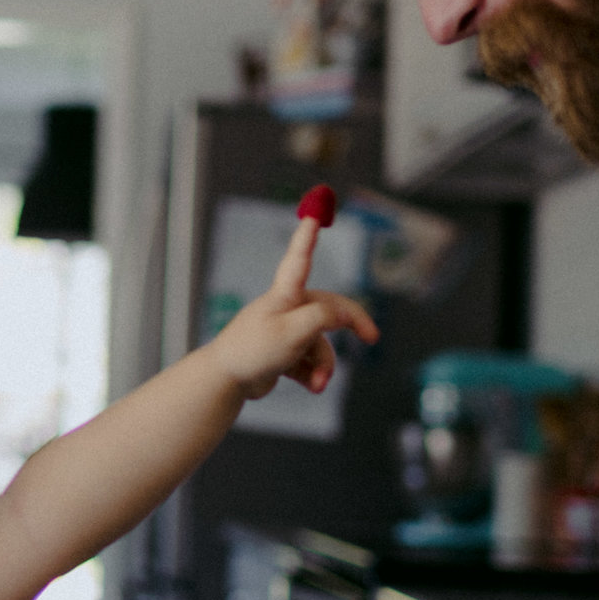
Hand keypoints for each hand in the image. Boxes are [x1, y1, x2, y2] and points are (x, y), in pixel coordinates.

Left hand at [209, 218, 380, 398]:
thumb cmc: (254, 350)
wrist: (226, 381)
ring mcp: (286, 331)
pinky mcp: (284, 353)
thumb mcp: (295, 331)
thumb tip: (343, 315)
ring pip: (321, 343)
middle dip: (350, 326)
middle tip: (373, 338)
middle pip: (329, 310)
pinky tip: (308, 385)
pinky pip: (309, 361)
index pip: (300, 258)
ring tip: (316, 384)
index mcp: (286, 295)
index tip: (314, 214)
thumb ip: (324, 317)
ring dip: (324, 366)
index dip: (308, 236)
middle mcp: (287, 308)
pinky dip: (312, 374)